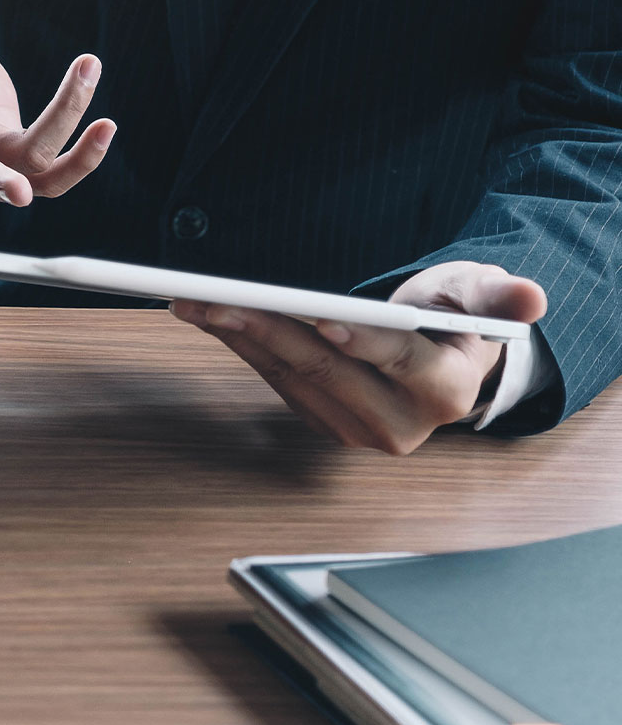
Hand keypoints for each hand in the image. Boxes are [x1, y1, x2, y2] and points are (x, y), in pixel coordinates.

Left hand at [170, 262, 547, 453]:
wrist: (437, 354)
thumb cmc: (456, 317)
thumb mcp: (480, 296)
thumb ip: (498, 295)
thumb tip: (530, 296)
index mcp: (445, 392)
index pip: (394, 360)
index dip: (356, 337)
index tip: (318, 313)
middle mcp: (399, 424)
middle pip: (324, 369)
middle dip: (266, 329)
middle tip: (213, 299)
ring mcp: (356, 429)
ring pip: (289, 376)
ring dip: (237, 338)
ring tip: (194, 303)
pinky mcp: (321, 422)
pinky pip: (275, 382)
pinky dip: (242, 347)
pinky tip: (211, 318)